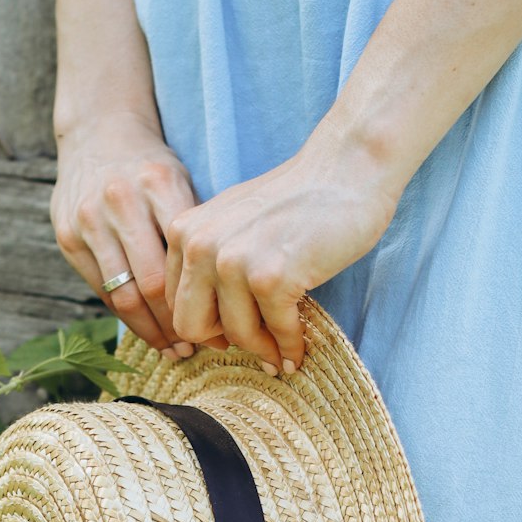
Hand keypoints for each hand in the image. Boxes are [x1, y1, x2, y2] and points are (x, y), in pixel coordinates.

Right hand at [51, 108, 222, 358]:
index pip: (185, 259)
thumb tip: (228, 296)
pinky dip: (126, 316)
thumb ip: (195, 231)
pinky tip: (146, 331)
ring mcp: (88, 220)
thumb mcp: (181, 183)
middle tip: (197, 347)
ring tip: (173, 349)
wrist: (97, 134)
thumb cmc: (151, 168)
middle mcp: (120, 201)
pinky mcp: (67, 236)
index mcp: (159, 184)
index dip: (203, 301)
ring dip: (151, 331)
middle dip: (177, 324)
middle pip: (152, 284)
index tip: (221, 328)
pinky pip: (101, 290)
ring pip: (123, 295)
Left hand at [165, 121, 405, 373]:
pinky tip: (298, 352)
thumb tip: (203, 328)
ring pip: (235, 336)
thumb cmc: (295, 201)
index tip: (230, 333)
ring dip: (263, 349)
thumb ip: (209, 263)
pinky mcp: (271, 278)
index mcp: (185, 233)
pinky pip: (276, 333)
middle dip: (223, 343)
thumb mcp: (232, 224)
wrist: (346, 169)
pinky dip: (290, 347)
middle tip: (253, 344)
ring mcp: (234, 262)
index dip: (205, 326)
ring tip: (281, 348)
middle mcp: (201, 246)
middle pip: (191, 328)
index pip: (175, 305)